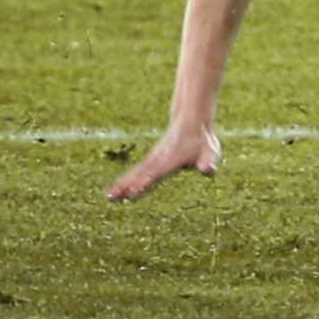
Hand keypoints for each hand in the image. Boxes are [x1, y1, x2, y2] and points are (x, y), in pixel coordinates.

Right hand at [106, 123, 220, 201]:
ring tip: (108, 196)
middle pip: (139, 174)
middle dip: (125, 185)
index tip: (132, 194)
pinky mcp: (152, 159)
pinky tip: (118, 188)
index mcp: (171, 160)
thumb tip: (207, 170)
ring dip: (121, 183)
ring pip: (134, 172)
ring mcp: (153, 158)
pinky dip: (126, 179)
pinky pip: (136, 171)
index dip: (144, 183)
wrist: (192, 120)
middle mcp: (158, 159)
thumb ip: (208, 161)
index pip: (155, 174)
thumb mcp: (210, 150)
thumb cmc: (202, 139)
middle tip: (110, 198)